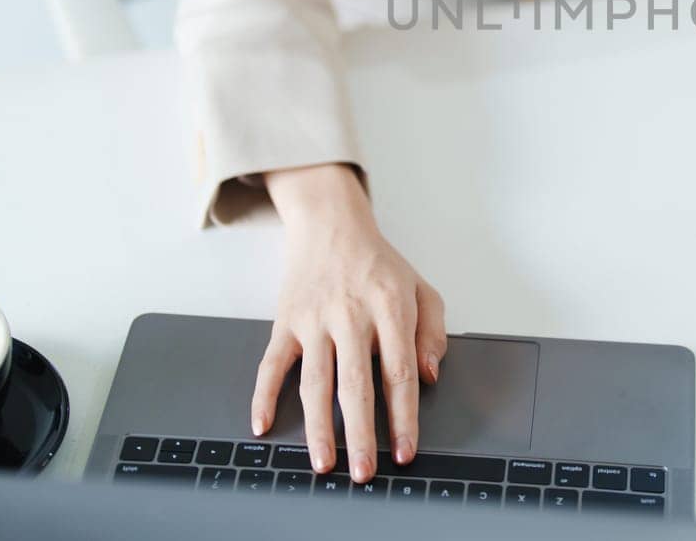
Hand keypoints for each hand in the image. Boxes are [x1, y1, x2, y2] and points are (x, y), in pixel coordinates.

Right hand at [253, 163, 446, 481]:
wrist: (330, 224)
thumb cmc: (379, 263)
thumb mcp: (421, 287)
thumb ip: (432, 332)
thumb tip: (427, 376)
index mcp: (390, 306)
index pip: (398, 371)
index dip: (403, 416)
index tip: (406, 451)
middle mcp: (350, 313)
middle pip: (355, 383)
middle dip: (360, 433)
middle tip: (363, 471)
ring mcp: (314, 318)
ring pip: (315, 380)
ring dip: (318, 426)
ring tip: (324, 462)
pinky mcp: (286, 321)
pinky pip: (271, 363)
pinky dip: (263, 395)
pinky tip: (262, 424)